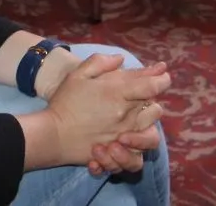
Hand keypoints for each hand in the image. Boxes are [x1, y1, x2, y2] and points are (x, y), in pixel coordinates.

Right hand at [44, 52, 170, 173]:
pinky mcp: (119, 155)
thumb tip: (121, 59)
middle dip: (152, 101)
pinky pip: (139, 155)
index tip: (161, 74)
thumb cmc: (65, 102)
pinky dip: (137, 149)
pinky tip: (127, 142)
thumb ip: (101, 62)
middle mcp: (126, 116)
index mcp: (118, 93)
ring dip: (148, 124)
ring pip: (153, 132)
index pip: (153, 85)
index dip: (161, 78)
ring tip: (135, 120)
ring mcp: (124, 137)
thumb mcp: (78, 74)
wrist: (53, 134)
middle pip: (156, 108)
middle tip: (139, 97)